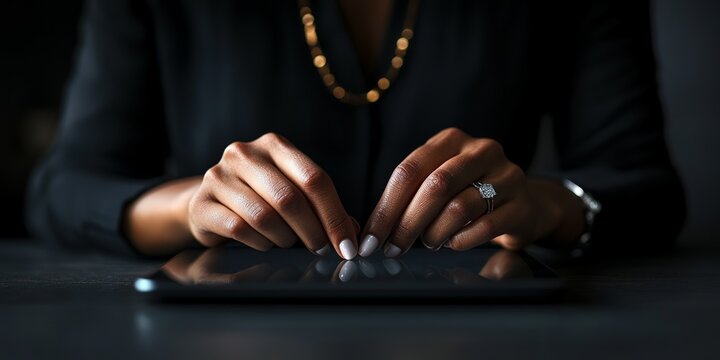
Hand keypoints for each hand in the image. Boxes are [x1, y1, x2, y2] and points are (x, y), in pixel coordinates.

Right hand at [188, 133, 358, 258]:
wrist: (208, 204)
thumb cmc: (260, 198)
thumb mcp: (293, 193)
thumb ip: (322, 208)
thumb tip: (353, 234)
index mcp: (274, 145)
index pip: (314, 178)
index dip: (334, 215)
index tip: (347, 245)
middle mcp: (244, 154)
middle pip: (290, 198)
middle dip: (313, 230)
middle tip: (322, 250)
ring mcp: (219, 176)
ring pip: (264, 216)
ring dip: (285, 238)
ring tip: (289, 242)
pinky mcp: (202, 203)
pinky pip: (239, 229)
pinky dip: (260, 242)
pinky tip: (265, 243)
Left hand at [358, 127, 583, 256]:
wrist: (526, 204)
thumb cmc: (469, 194)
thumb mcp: (439, 181)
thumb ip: (410, 195)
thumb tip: (372, 231)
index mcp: (451, 140)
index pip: (409, 170)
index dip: (386, 207)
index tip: (370, 238)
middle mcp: (480, 150)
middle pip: (434, 186)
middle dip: (406, 223)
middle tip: (392, 248)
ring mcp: (506, 175)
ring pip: (458, 207)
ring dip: (434, 232)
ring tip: (428, 242)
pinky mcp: (522, 204)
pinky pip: (485, 226)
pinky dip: (461, 240)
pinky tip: (453, 243)